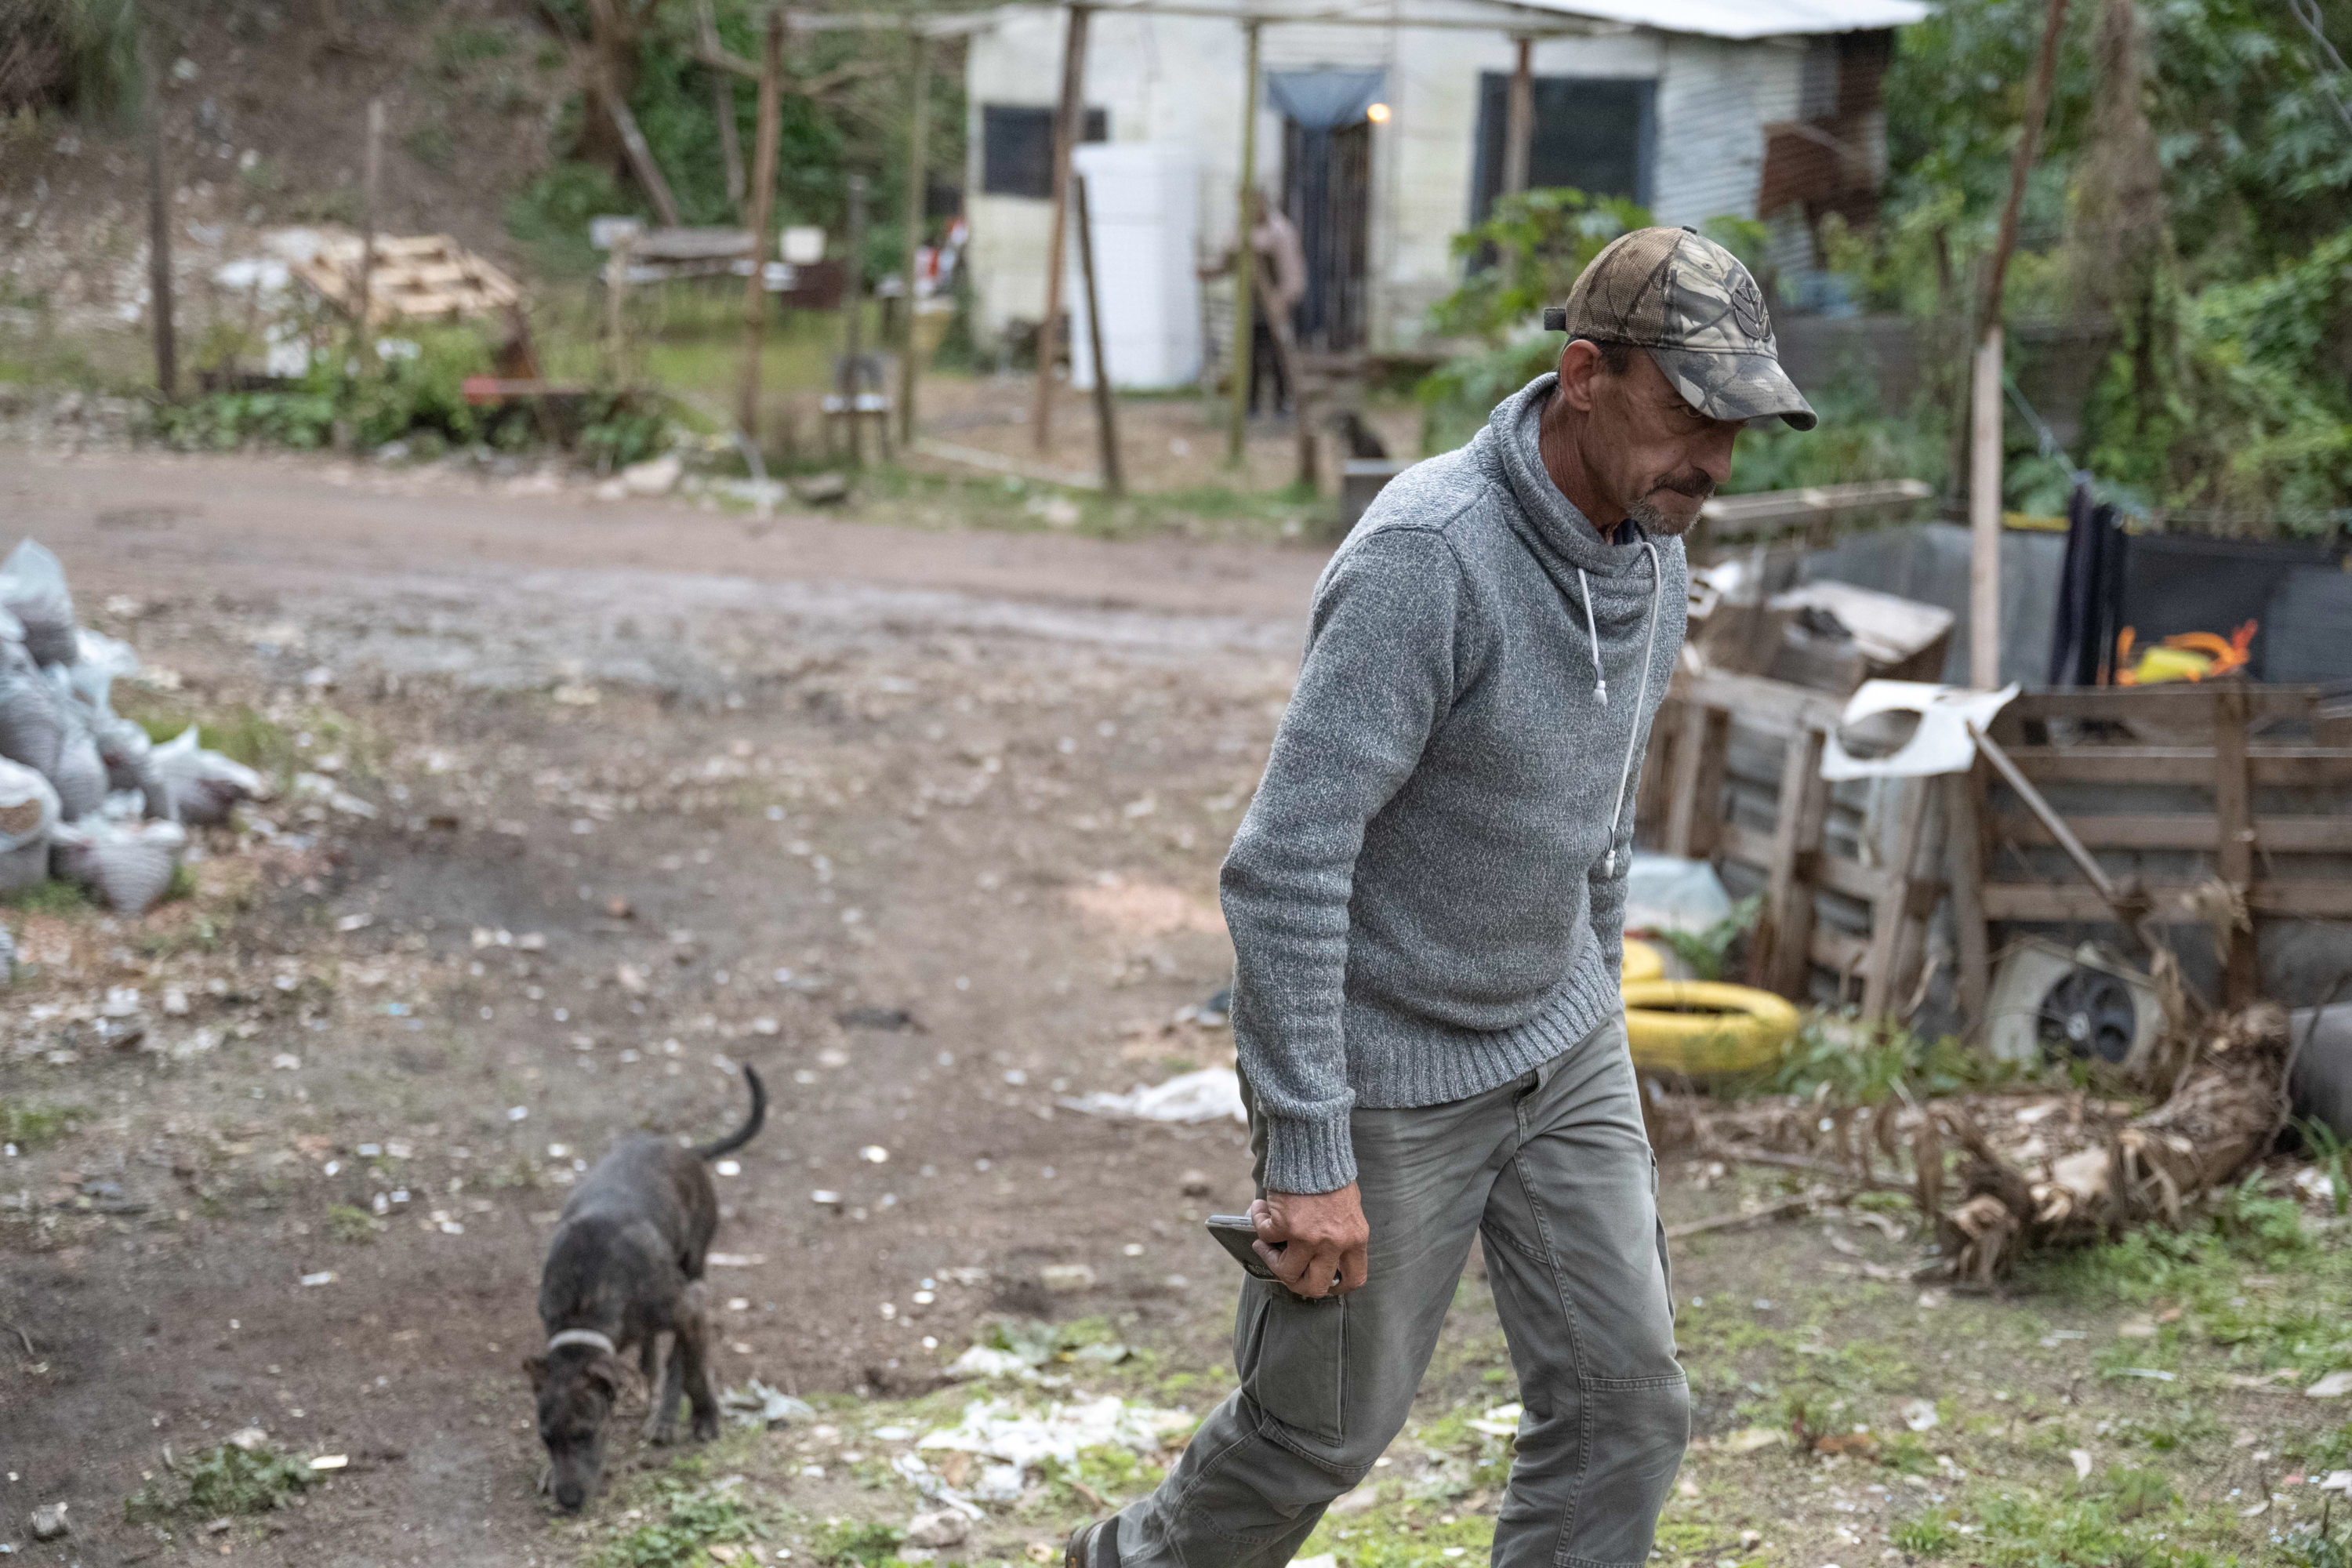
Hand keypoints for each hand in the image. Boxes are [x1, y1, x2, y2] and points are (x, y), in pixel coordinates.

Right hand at [1250, 1184, 1369, 1299]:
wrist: (1313, 1147)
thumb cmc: (1331, 1173)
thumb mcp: (1350, 1209)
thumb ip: (1343, 1235)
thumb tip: (1327, 1258)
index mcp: (1355, 1239)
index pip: (1354, 1279)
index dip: (1338, 1287)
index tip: (1325, 1283)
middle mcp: (1334, 1243)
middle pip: (1315, 1286)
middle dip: (1297, 1282)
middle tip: (1286, 1268)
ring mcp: (1308, 1237)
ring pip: (1285, 1270)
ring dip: (1271, 1258)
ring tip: (1265, 1244)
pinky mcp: (1284, 1225)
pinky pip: (1265, 1238)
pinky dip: (1259, 1224)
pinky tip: (1260, 1210)